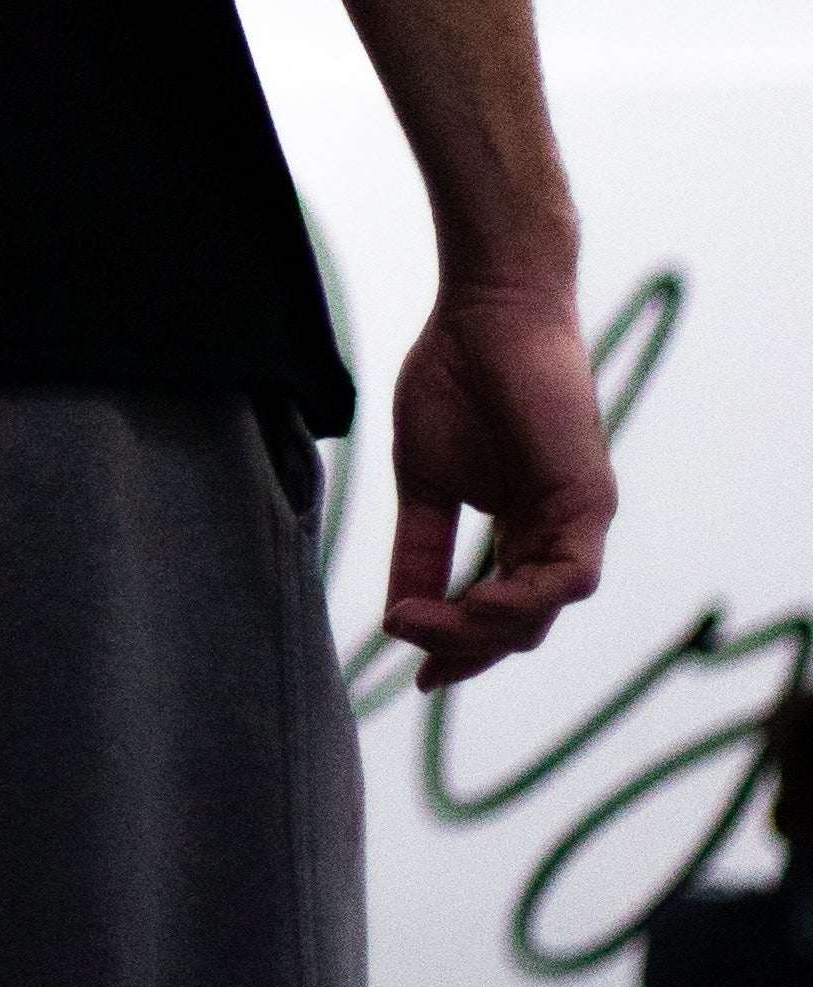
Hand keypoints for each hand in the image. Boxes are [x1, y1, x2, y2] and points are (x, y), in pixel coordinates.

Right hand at [382, 283, 616, 688]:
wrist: (485, 311)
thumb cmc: (453, 376)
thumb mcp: (421, 478)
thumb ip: (421, 546)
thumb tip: (397, 613)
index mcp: (521, 527)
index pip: (496, 607)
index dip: (456, 645)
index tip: (415, 675)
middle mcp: (555, 533)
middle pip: (521, 622)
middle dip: (468, 651)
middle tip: (419, 668)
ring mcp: (578, 520)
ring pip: (542, 610)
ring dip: (484, 630)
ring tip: (425, 628)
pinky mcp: (590, 501)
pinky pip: (567, 577)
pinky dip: (521, 600)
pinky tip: (473, 603)